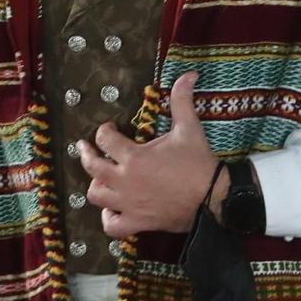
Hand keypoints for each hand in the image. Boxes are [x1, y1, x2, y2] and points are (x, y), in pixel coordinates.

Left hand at [85, 72, 224, 237]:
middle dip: (86, 154)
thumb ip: (182, 100)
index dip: (104, 131)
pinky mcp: (138, 223)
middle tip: (85, 148)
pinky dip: (108, 218)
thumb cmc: (199, 163)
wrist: (214, 197)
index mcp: (134, 157)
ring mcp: (129, 204)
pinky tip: (113, 209)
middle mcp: (125, 181)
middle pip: (92, 167)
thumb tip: (188, 75)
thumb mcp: (189, 128)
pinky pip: (111, 226)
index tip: (108, 128)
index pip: (104, 140)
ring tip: (101, 178)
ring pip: (96, 196)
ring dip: (96, 185)